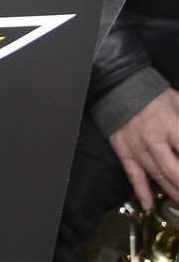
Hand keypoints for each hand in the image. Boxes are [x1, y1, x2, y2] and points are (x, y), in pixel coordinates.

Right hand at [108, 87, 178, 209]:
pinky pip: (133, 174)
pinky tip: (148, 204)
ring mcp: (136, 147)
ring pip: (158, 177)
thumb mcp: (178, 102)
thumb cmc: (151, 93)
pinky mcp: (123, 151)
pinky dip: (141, 191)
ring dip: (173, 193)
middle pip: (175, 172)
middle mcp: (153, 139)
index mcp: (170, 125)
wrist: (117, 86)